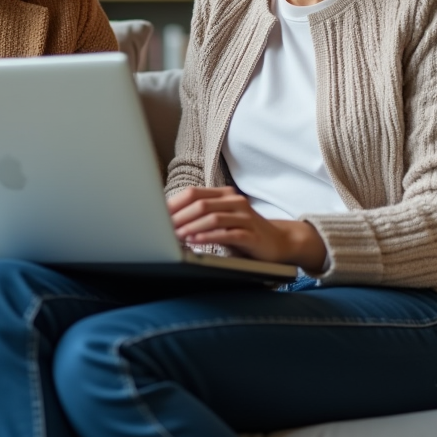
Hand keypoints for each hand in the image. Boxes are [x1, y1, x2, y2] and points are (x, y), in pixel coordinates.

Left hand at [168, 186, 327, 272]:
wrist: (279, 243)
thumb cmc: (244, 233)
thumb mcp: (222, 221)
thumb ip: (201, 217)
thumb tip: (169, 221)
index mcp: (224, 194)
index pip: (193, 193)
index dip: (174, 203)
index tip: (156, 215)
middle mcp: (234, 201)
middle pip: (200, 203)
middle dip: (179, 216)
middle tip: (162, 228)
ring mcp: (245, 217)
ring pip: (212, 217)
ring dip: (191, 226)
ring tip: (175, 235)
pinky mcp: (251, 234)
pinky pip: (227, 233)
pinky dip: (209, 236)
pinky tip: (196, 241)